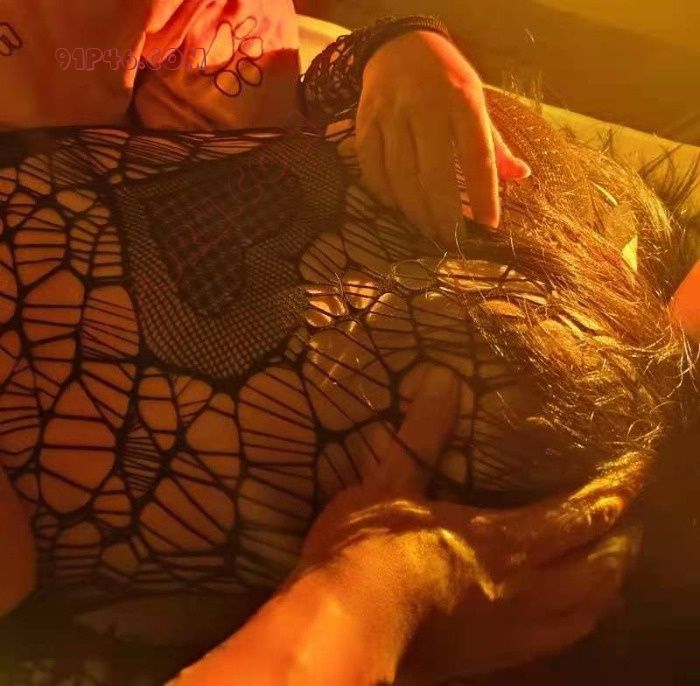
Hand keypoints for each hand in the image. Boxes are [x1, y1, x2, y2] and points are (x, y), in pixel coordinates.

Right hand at [296, 366, 644, 679]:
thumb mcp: (387, 482)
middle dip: (625, 535)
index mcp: (505, 542)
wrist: (342, 633)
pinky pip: (560, 639)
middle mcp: (526, 590)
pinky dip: (584, 617)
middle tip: (629, 510)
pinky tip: (575, 610)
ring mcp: (516, 631)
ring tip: (614, 557)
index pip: (585, 512)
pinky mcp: (497, 659)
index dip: (619, 486)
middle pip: (604, 565)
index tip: (639, 462)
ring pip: (590, 608)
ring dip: (612, 579)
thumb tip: (442, 381)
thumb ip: (421, 433)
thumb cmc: (365, 551)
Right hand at [356, 30, 530, 242]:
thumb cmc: (446, 81)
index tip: (488, 226)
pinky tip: (398, 209)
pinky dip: (385, 194)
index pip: (478, 156)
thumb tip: (521, 176)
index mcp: (463, 100)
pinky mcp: (366, 121)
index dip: (484, 195)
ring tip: (427, 231)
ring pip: (401, 177)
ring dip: (415, 212)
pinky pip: (372, 168)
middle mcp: (426, 106)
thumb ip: (496, 143)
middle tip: (450, 241)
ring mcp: (392, 114)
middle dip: (444, 216)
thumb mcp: (477, 101)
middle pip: (435, 175)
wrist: (399, 45)